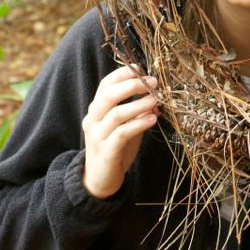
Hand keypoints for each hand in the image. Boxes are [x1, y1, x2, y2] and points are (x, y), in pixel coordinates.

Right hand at [82, 65, 157, 198]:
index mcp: (96, 109)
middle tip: (153, 83)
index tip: (141, 69)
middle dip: (132, 86)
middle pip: (109, 95)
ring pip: (116, 114)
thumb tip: (156, 97)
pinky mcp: (106, 152)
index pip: (105, 85)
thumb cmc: (116, 146)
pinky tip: (152, 120)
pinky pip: (122, 134)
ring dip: (139, 104)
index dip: (122, 74)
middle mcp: (93, 119)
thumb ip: (138, 111)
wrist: (100, 179)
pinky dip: (138, 124)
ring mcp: (97, 136)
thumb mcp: (127, 124)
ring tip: (156, 101)